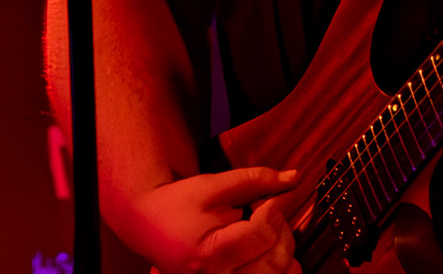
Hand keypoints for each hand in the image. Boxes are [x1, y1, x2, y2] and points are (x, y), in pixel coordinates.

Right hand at [121, 166, 299, 273]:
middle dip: (282, 228)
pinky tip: (268, 248)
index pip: (262, 234)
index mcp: (208, 254)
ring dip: (283, 247)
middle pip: (275, 260)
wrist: (149, 225)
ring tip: (267, 229)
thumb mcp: (211, 185)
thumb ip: (254, 180)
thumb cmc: (176, 205)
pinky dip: (279, 265)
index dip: (276, 207)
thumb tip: (293, 177)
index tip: (277, 194)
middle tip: (269, 209)